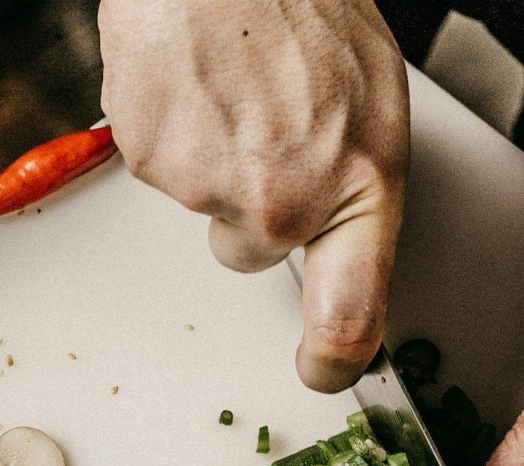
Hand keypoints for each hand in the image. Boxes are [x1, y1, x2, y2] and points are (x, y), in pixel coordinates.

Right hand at [98, 0, 408, 391]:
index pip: (352, 316)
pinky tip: (199, 89)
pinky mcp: (151, 159)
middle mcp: (284, 201)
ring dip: (216, 163)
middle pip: (250, 253)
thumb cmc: (307, 9)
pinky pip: (163, 170)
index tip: (323, 371)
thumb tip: (328, 239)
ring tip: (236, 94)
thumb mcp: (372, 106)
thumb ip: (351, 189)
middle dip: (252, 209)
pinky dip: (177, 137)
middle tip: (265, 137)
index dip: (334, 359)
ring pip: (205, 208)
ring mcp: (212, 185)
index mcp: (357, 187)